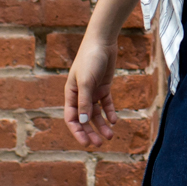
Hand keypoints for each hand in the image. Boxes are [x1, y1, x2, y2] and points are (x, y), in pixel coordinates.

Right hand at [64, 30, 120, 148]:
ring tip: (110, 135)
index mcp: (71, 93)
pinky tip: (115, 121)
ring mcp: (92, 91)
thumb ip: (85, 102)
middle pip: (85, 118)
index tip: (86, 142)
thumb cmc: (90, 59)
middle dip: (91, 131)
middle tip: (99, 143)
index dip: (78, 131)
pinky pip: (106, 104)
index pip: (71, 117)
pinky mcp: (104, 87)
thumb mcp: (86, 81)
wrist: (102, 42)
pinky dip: (110, 113)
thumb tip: (84, 121)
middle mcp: (80, 94)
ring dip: (102, 124)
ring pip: (96, 113)